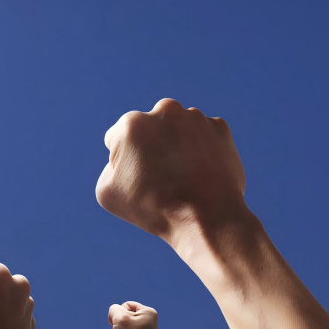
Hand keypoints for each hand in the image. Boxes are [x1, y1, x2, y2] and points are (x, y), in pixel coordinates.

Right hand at [95, 98, 246, 240]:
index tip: (135, 180)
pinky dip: (201, 149)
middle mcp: (164, 110)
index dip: (123, 162)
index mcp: (131, 124)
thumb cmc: (154, 208)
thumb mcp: (107, 192)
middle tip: (160, 177)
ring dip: (176, 145)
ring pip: (178, 129)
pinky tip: (200, 173)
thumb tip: (122, 161)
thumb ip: (109, 168)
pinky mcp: (220, 128)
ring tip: (183, 177)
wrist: (207, 218)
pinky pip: (203, 136)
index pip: (117, 139)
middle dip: (151, 146)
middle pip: (149, 129)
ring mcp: (195, 117)